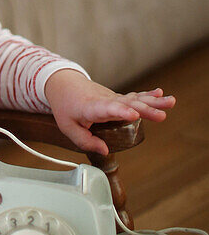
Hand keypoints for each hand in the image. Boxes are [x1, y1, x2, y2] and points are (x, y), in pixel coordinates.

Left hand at [43, 69, 174, 155]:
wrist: (64, 84)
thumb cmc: (66, 106)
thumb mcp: (67, 127)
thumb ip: (85, 141)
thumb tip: (104, 150)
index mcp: (91, 108)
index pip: (106, 109)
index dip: (120, 111)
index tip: (133, 114)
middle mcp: (105, 100)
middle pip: (127, 105)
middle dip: (145, 110)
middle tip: (161, 116)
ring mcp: (113, 98)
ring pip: (135, 99)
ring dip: (153, 101)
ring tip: (170, 101)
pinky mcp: (118, 98)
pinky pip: (135, 97)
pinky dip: (148, 96)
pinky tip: (161, 94)